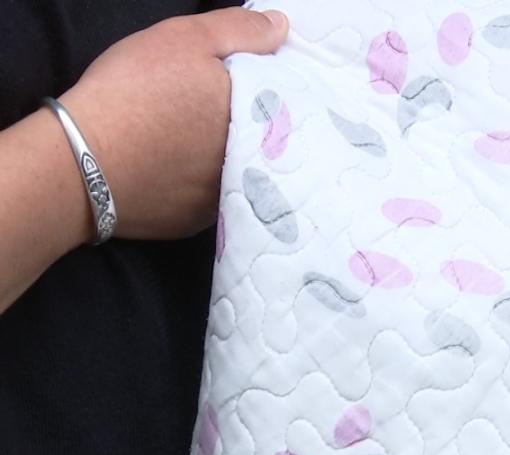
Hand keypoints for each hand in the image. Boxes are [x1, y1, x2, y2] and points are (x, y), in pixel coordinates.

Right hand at [59, 7, 288, 241]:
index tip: (240, 84)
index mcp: (257, 121)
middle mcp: (252, 167)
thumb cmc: (134, 93)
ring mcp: (224, 199)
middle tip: (209, 111)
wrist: (79, 161)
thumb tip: (281, 28)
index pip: (277, 106)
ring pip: (233, 171)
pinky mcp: (195, 223)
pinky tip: (173, 167)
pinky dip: (194, 183)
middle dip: (244, 127)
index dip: (261, 92)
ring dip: (221, 157)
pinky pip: (204, 197)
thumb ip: (240, 32)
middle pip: (258, 141)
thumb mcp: (186, 40)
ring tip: (189, 139)